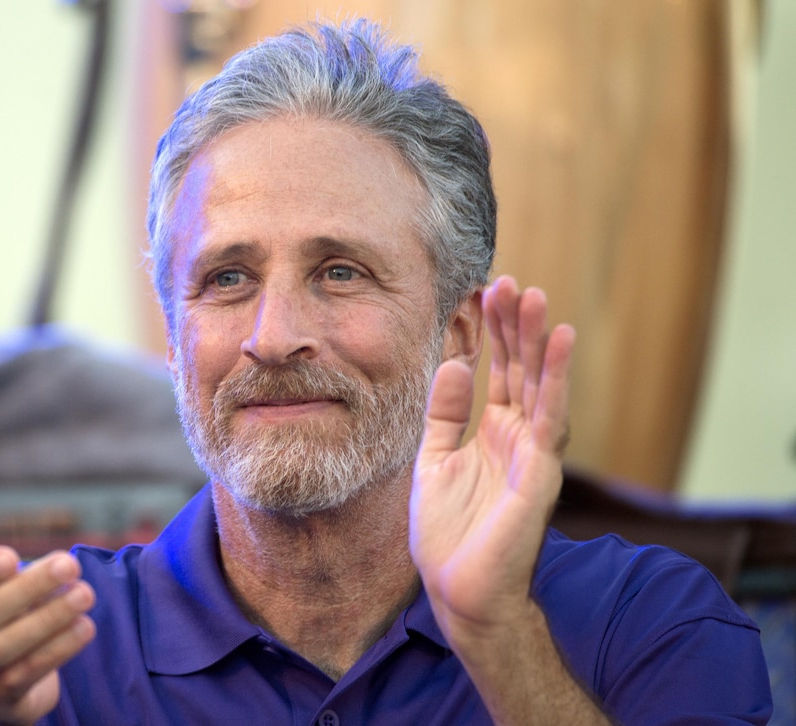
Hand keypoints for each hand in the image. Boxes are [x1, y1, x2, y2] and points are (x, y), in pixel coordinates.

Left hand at [409, 276, 574, 641]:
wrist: (459, 591)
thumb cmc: (449, 534)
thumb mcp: (435, 460)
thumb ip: (444, 414)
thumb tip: (453, 364)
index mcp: (494, 433)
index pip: (499, 372)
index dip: (493, 334)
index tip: (484, 293)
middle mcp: (519, 437)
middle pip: (521, 370)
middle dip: (516, 327)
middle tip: (510, 282)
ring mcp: (533, 453)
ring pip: (541, 386)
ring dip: (539, 343)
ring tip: (536, 298)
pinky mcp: (539, 473)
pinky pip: (549, 418)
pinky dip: (555, 379)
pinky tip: (558, 342)